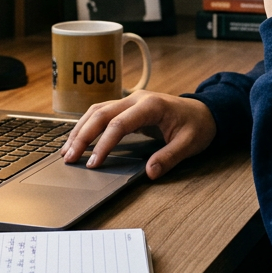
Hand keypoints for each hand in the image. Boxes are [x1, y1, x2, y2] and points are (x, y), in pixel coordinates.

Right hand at [60, 91, 215, 179]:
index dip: (104, 144)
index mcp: (151, 106)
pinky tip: (78, 139)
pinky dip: (87, 125)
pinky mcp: (127, 106)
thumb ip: (169, 157)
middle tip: (69, 158)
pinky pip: (101, 112)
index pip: (119, 124)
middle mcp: (136, 99)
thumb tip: (150, 173)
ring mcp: (130, 100)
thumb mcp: (189, 144)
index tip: (93, 163)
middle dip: (82, 136)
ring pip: (97, 110)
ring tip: (66, 151)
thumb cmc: (197, 126)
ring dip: (80, 130)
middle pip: (101, 114)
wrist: (205, 111)